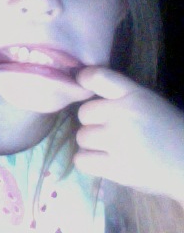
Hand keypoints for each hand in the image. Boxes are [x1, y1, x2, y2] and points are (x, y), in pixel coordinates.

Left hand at [74, 67, 183, 201]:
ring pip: (81, 137)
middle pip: (84, 113)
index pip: (98, 77)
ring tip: (112, 148)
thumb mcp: (147, 102)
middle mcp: (125, 114)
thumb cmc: (166, 131)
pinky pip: (82, 160)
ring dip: (92, 144)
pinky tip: (105, 161)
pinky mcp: (118, 168)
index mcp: (135, 95)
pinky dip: (89, 162)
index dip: (84, 79)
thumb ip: (118, 94)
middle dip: (94, 123)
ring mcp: (120, 141)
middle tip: (113, 132)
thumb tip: (79, 81)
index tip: (82, 83)